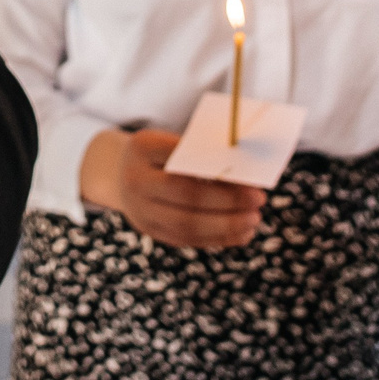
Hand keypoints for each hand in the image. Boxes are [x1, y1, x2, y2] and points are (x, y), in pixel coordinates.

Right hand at [81, 128, 263, 248]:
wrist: (120, 173)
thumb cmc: (159, 153)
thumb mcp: (170, 141)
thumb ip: (200, 151)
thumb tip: (245, 169)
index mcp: (142, 147)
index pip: (182, 157)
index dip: (216, 167)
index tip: (247, 172)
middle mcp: (135, 179)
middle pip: (185, 194)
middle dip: (227, 200)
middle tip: (258, 198)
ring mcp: (140, 209)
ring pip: (186, 224)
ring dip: (226, 225)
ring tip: (254, 219)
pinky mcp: (150, 230)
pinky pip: (186, 239)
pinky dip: (217, 239)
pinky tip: (241, 233)